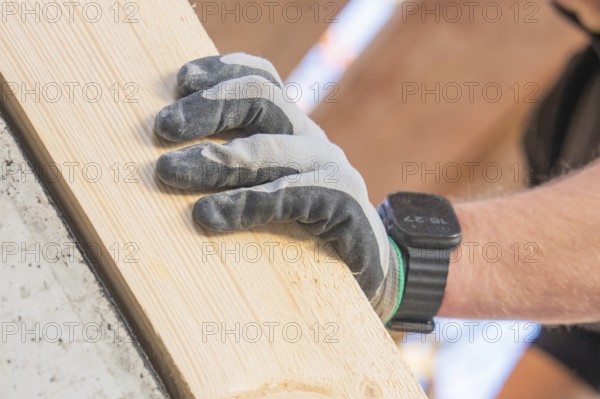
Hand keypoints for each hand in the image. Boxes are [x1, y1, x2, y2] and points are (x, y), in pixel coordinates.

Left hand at [154, 53, 401, 322]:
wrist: (366, 267)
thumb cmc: (301, 228)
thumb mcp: (267, 188)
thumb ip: (234, 172)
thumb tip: (163, 164)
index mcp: (290, 129)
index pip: (261, 80)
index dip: (222, 72)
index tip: (181, 81)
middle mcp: (310, 139)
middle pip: (262, 98)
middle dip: (208, 108)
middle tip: (162, 128)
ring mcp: (330, 169)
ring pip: (270, 148)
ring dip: (215, 158)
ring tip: (168, 172)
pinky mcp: (343, 205)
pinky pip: (291, 194)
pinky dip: (246, 202)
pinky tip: (208, 216)